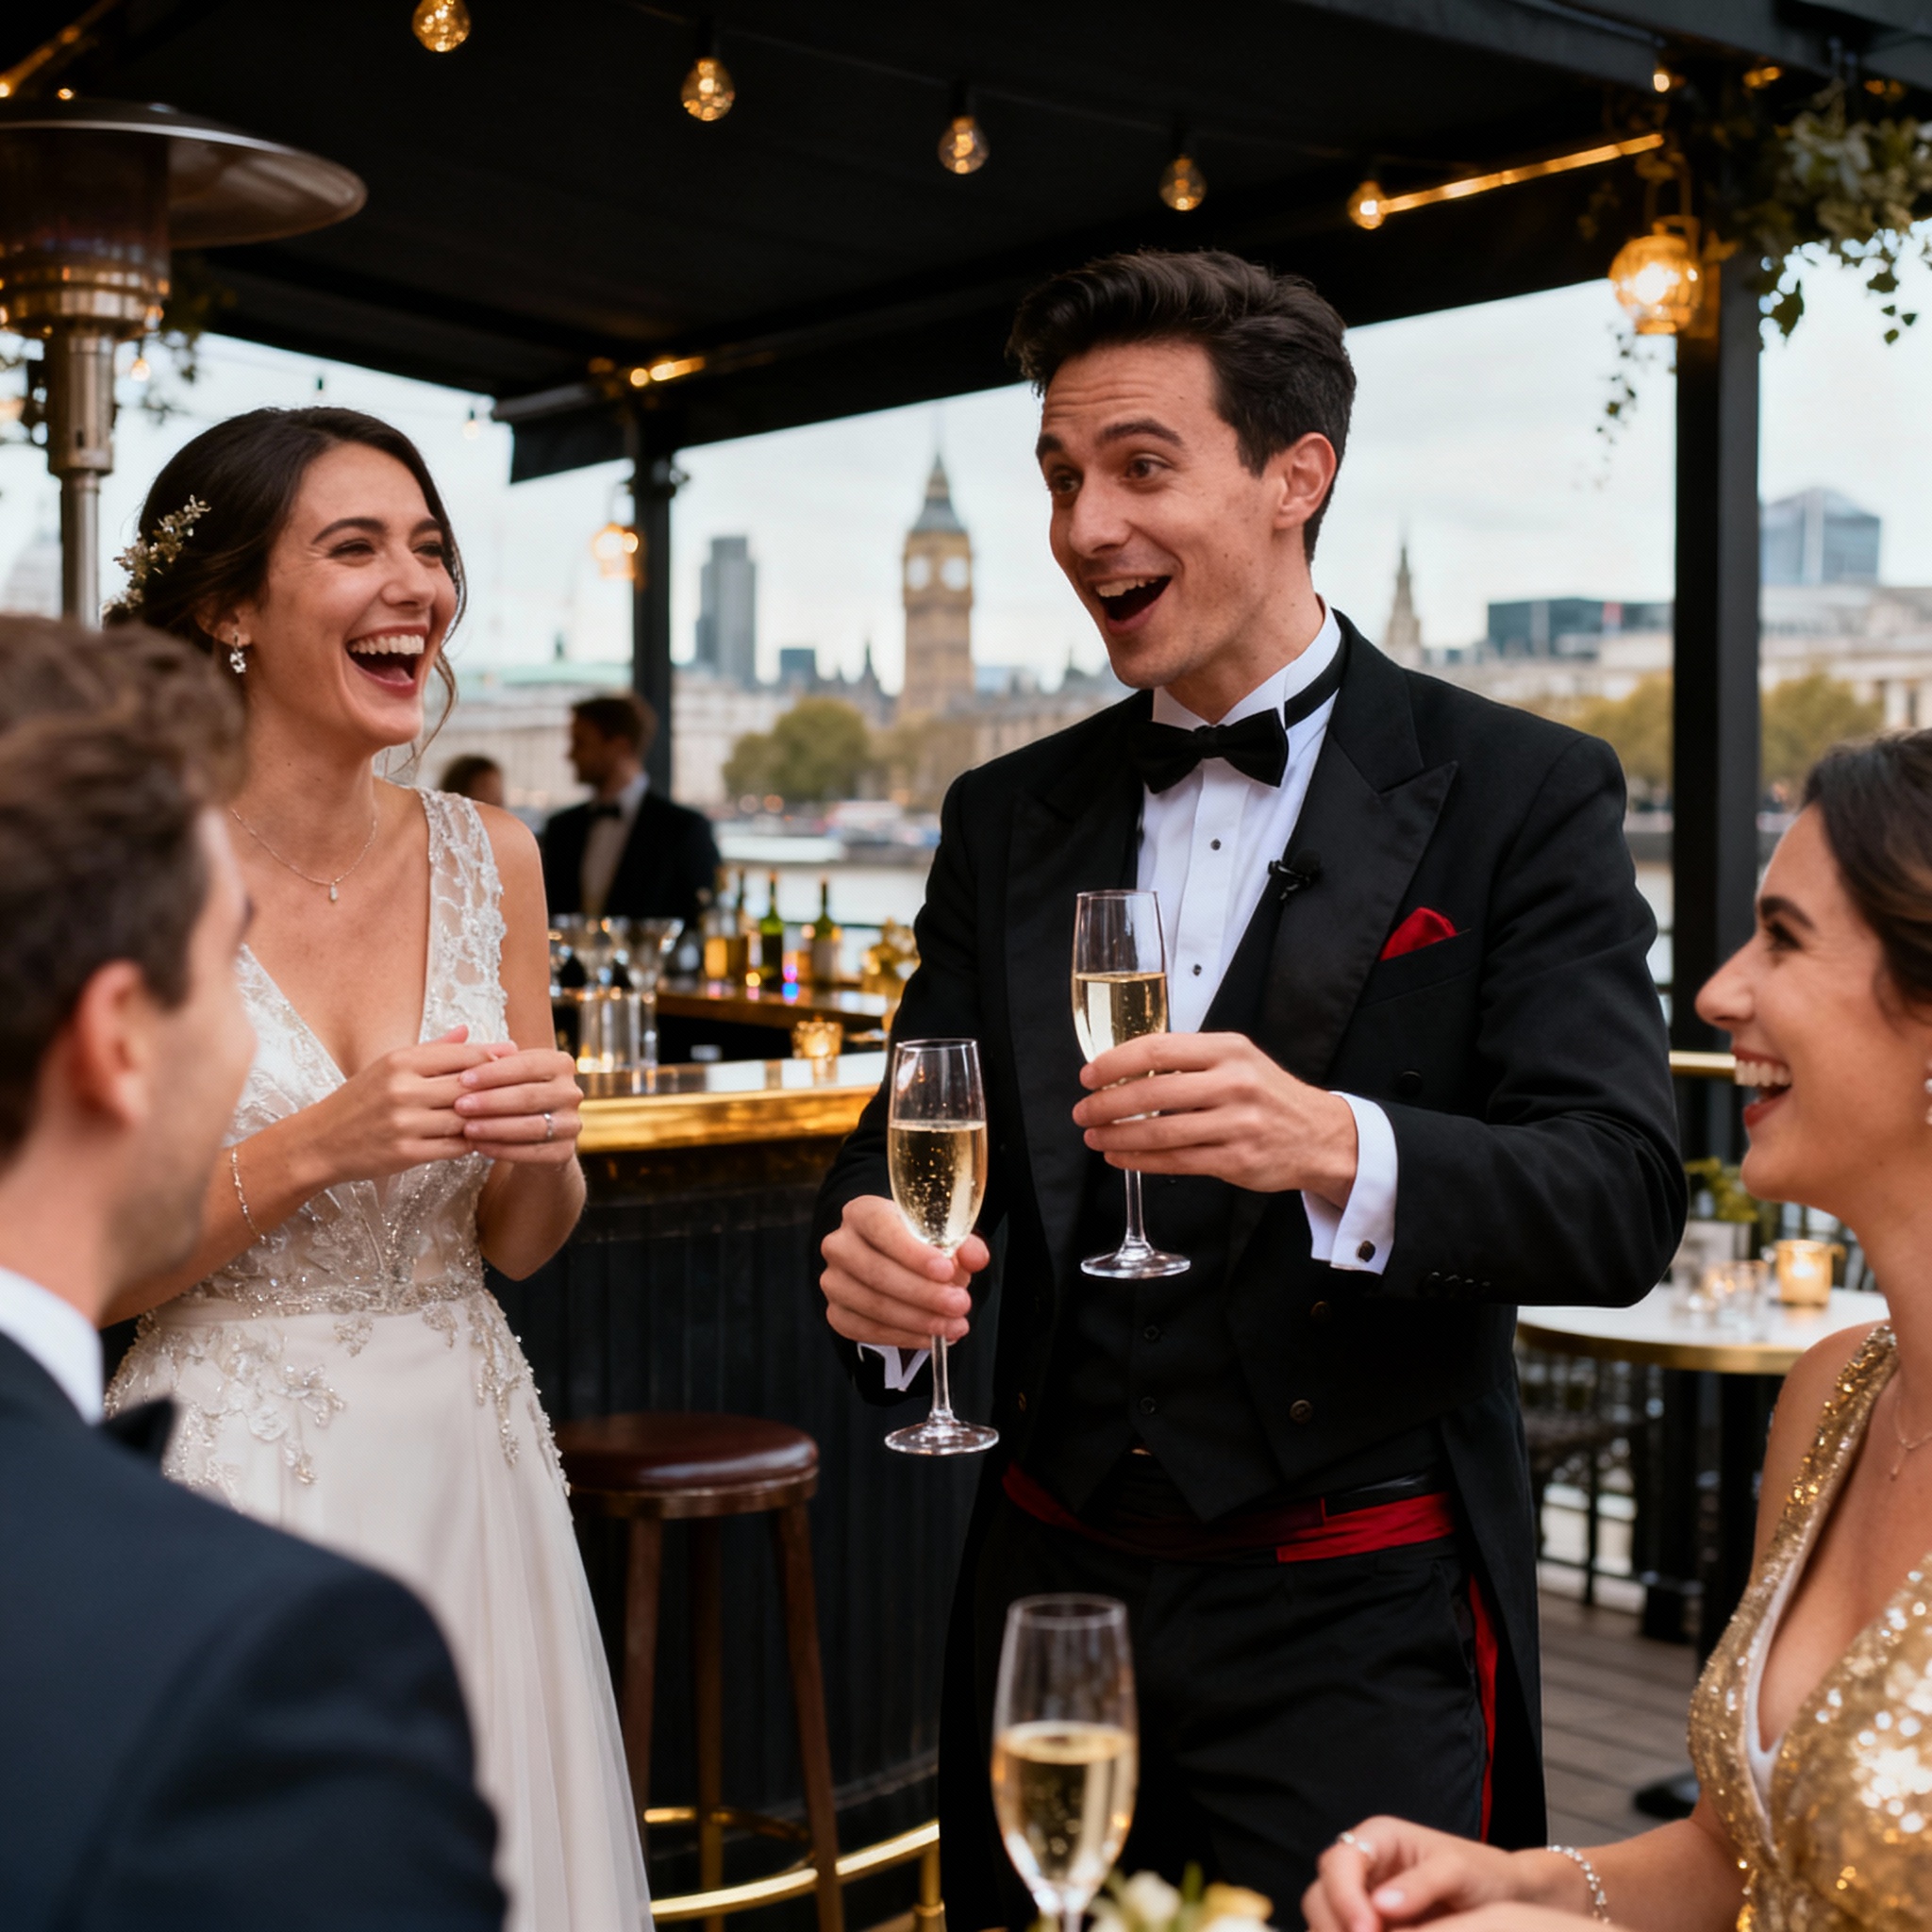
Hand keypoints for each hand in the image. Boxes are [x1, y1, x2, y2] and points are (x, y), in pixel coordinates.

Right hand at [307, 1026, 499, 1184]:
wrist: (319, 1142)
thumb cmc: (358, 1100)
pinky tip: (482, 1138)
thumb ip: (432, 1050)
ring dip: (488, 1118)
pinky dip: (472, 1142)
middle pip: (470, 1086)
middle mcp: (403, 1089)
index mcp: (400, 1061)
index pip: (462, 1055)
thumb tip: (467, 1031)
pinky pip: (455, 1147)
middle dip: (498, 1088)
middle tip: (521, 1088)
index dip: (493, 1057)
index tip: (515, 1058)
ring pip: (466, 1117)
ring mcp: (405, 1123)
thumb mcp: (388, 1066)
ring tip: (507, 1115)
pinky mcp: (406, 1154)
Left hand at [453, 1043, 582, 1165]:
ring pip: (531, 1126)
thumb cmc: (513, 1095)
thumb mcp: (508, 1074)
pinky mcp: (566, 1151)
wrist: (536, 1136)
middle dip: (491, 1101)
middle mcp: (571, 1092)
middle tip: (459, 1105)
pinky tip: (480, 1147)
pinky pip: (532, 1152)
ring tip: (466, 1128)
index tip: (462, 1079)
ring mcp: (571, 1123)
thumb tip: (466, 1038)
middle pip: (528, 1096)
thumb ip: (491, 1059)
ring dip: (495, 1128)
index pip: (526, 1065)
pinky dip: (504, 1150)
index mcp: (560, 1064)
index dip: (494, 1073)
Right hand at [819, 1194, 989, 1350]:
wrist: (892, 1263)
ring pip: (873, 1305)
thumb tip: (976, 1258)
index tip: (945, 1270)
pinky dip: (904, 1337)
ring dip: (918, 1320)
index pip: (881, 1227)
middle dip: (924, 1293)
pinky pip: (867, 1331)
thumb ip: (962, 1244)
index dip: (912, 1252)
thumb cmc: (918, 1245)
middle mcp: (840, 1245)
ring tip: (954, 1325)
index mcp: (863, 1212)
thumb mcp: (942, 1235)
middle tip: (960, 1304)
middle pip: (877, 1272)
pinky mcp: (836, 1312)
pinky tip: (932, 1337)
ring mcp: (834, 1281)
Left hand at [1073, 1031, 1358, 1201]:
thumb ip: (1188, 1060)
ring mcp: (1237, 1123)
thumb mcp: (1236, 1060)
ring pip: (1160, 1132)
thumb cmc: (1267, 1095)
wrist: (1320, 1135)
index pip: (1158, 1050)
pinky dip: (1140, 1160)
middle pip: (1152, 1093)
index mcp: (1228, 1050)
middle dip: (1106, 1104)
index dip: (1114, 1063)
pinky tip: (1120, 1157)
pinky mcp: (1237, 1160)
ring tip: (1094, 1136)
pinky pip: (1176, 1161)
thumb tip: (1124, 1068)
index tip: (1089, 1075)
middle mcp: (1234, 1083)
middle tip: (1083, 1110)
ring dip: (1117, 1136)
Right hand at [1304, 1818, 1560, 1931]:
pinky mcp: (1372, 1927)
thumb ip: (1422, 1884)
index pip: (1339, 1862)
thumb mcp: (1458, 1871)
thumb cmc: (1484, 1874)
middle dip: (1334, 1925)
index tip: (1365, 1931)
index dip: (1343, 1897)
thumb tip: (1382, 1906)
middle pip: (1321, 1894)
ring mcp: (1364, 1900)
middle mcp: (1362, 1867)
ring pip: (1326, 1921)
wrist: (1508, 1897)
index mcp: (1377, 1839)